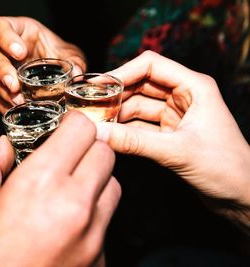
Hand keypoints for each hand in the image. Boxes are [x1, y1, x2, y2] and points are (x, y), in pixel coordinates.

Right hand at [0, 16, 85, 112]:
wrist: (62, 74)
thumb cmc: (60, 55)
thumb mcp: (70, 54)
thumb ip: (74, 61)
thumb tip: (77, 73)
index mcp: (18, 31)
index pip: (0, 27)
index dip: (5, 38)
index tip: (20, 53)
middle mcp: (4, 50)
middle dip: (1, 70)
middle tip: (14, 84)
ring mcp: (1, 71)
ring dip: (3, 91)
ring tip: (19, 100)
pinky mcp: (3, 90)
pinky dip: (5, 104)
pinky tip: (16, 108)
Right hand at [0, 112, 120, 266]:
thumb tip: (1, 146)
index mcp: (40, 183)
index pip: (82, 130)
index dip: (74, 124)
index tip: (65, 127)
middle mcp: (74, 206)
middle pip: (105, 155)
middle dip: (88, 149)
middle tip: (67, 157)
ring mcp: (92, 237)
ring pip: (114, 188)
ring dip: (96, 181)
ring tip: (69, 190)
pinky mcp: (99, 260)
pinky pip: (107, 224)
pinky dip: (93, 217)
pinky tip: (67, 228)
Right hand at [97, 51, 249, 231]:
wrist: (242, 196)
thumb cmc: (227, 169)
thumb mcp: (177, 152)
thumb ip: (135, 142)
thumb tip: (99, 133)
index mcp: (194, 87)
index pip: (150, 65)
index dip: (122, 72)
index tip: (97, 86)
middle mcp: (183, 97)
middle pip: (140, 85)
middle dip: (115, 95)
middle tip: (89, 107)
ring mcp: (175, 116)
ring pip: (137, 107)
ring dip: (117, 114)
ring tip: (96, 123)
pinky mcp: (169, 134)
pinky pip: (140, 126)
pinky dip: (125, 130)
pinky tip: (110, 136)